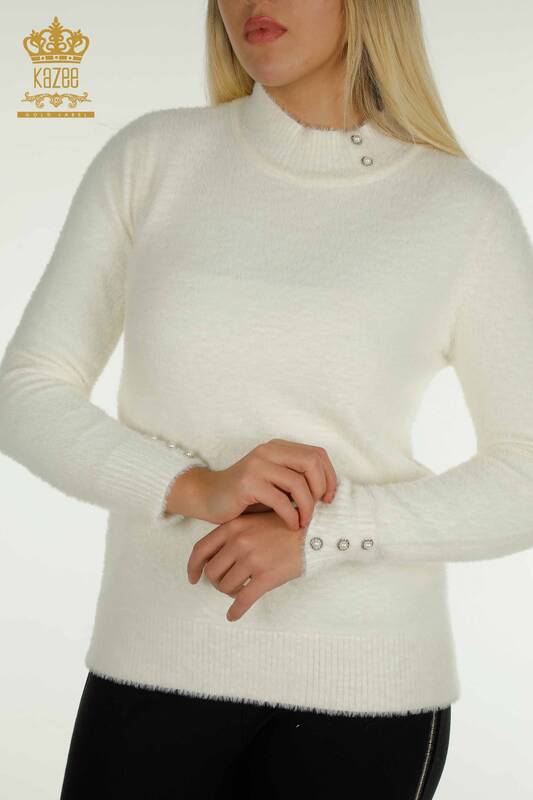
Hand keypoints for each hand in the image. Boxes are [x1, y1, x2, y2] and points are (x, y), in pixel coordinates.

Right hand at [167, 438, 336, 530]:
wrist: (209, 497)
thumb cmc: (247, 494)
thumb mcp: (276, 482)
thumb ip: (297, 480)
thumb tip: (329, 492)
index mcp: (278, 448)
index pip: (317, 454)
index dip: (329, 476)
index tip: (328, 497)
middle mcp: (269, 451)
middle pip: (311, 462)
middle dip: (321, 488)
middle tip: (319, 507)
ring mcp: (257, 465)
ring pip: (298, 483)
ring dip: (307, 507)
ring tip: (304, 521)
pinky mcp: (247, 483)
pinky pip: (280, 500)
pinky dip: (292, 516)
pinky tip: (291, 525)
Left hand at [187, 510, 306, 621]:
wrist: (313, 533)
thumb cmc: (284, 527)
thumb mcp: (254, 520)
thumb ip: (234, 533)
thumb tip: (214, 556)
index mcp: (233, 527)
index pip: (201, 550)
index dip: (193, 567)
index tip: (192, 578)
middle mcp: (239, 542)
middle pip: (212, 572)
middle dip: (217, 582)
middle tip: (227, 585)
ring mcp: (252, 559)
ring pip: (226, 587)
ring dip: (230, 593)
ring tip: (240, 591)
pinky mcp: (266, 576)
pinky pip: (243, 600)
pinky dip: (236, 611)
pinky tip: (233, 616)